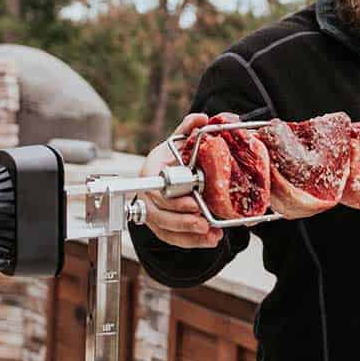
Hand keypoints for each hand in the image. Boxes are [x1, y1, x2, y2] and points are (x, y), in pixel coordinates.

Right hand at [139, 112, 223, 248]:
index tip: (194, 203)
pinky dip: (192, 242)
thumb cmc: (173, 157)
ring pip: (166, 230)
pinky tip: (210, 239)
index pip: (156, 191)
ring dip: (190, 235)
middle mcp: (147, 195)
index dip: (173, 200)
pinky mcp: (161, 227)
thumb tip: (202, 118)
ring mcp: (152, 213)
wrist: (169, 171)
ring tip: (212, 235)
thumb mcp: (179, 142)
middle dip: (183, 221)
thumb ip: (188, 129)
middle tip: (204, 223)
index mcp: (150, 172)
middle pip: (159, 215)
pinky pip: (173, 239)